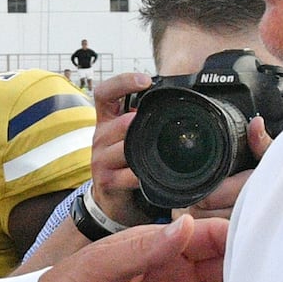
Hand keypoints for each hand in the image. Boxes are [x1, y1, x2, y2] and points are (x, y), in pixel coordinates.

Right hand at [90, 71, 271, 225]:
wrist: (112, 200)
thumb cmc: (125, 163)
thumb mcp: (131, 137)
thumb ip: (145, 119)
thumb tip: (181, 99)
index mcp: (107, 121)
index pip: (105, 93)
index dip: (122, 82)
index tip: (145, 80)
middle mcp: (101, 137)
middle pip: (115, 123)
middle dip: (132, 122)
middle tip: (147, 120)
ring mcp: (101, 160)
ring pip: (121, 149)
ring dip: (138, 148)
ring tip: (151, 148)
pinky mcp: (107, 181)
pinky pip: (126, 175)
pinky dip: (140, 175)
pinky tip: (149, 176)